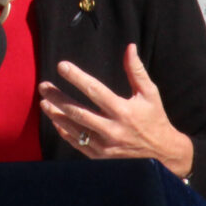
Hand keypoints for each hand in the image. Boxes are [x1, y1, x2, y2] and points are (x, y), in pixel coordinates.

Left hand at [37, 43, 193, 178]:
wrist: (162, 154)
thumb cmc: (155, 118)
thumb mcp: (150, 93)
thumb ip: (137, 71)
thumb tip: (129, 47)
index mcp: (123, 111)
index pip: (94, 90)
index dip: (76, 77)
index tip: (61, 66)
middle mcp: (112, 129)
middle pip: (78, 111)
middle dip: (58, 98)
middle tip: (43, 86)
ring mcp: (105, 146)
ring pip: (74, 129)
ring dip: (57, 115)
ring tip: (44, 102)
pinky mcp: (101, 157)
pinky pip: (78, 143)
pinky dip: (65, 132)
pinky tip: (56, 121)